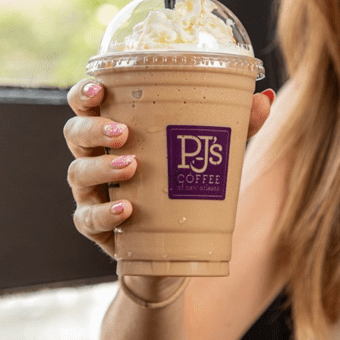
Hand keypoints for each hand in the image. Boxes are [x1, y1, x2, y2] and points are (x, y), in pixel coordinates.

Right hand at [63, 79, 274, 256]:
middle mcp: (96, 157)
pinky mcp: (97, 227)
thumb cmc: (183, 187)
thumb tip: (264, 97)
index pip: (86, 103)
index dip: (85, 92)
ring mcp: (92, 193)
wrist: (173, 252)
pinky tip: (127, 210)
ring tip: (130, 166)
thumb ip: (235, 126)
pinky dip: (105, 213)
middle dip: (94, 128)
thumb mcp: (209, 154)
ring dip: (102, 168)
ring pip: (78, 172)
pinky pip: (88, 218)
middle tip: (123, 132)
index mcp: (115, 130)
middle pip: (75, 133)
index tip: (99, 87)